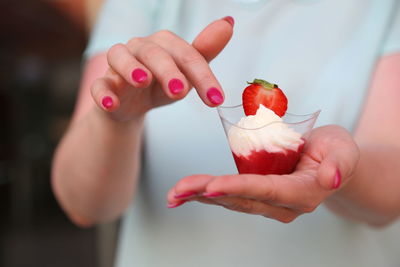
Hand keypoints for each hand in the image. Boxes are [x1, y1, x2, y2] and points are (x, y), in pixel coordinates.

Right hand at [90, 17, 233, 121]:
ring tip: (142, 80)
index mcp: (164, 45)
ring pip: (120, 57)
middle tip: (181, 91)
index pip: (186, 55)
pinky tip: (111, 103)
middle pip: (154, 53)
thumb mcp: (185, 74)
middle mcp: (140, 48)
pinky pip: (99, 84)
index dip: (202, 76)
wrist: (131, 106)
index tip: (216, 99)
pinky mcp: (103, 84)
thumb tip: (228, 23)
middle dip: (168, 70)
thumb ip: (204, 52)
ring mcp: (118, 65)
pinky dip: (103, 92)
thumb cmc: (161, 86)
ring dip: (131, 67)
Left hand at [167, 125, 359, 222]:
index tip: (211, 187)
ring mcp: (267, 202)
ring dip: (200, 196)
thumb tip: (331, 178)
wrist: (332, 161)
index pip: (265, 190)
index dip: (238, 188)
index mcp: (301, 193)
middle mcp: (281, 204)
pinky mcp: (257, 194)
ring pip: (231, 200)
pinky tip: (185, 192)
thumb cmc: (337, 151)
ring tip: (173, 194)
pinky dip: (206, 192)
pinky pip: (230, 194)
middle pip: (240, 199)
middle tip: (177, 191)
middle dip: (207, 194)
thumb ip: (340, 163)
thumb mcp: (344, 150)